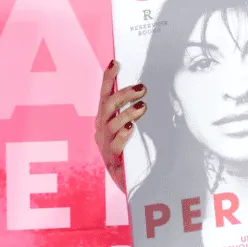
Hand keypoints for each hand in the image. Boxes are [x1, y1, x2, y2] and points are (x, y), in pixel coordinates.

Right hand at [94, 60, 147, 190]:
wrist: (132, 183)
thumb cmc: (134, 152)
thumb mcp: (132, 129)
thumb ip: (135, 112)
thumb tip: (146, 91)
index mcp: (105, 120)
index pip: (104, 94)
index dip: (108, 78)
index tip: (116, 63)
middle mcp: (101, 130)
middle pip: (107, 106)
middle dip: (123, 94)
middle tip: (142, 88)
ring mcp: (104, 145)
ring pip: (111, 124)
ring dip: (127, 112)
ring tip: (142, 106)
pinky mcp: (112, 160)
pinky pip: (114, 145)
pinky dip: (123, 134)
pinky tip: (131, 127)